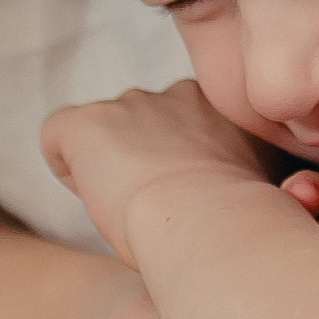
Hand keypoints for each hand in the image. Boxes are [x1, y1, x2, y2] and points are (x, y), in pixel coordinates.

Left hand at [41, 81, 274, 265]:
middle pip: (144, 124)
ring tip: (129, 209)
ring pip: (104, 133)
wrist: (208, 222)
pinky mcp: (83, 123)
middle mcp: (174, 94)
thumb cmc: (241, 224)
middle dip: (144, 159)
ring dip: (111, 166)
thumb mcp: (259, 191)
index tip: (186, 197)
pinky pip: (58, 137)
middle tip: (156, 207)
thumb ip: (241, 177)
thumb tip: (248, 201)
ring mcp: (127, 104)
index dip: (179, 164)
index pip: (187, 126)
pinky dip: (67, 166)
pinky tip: (93, 197)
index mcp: (219, 109)